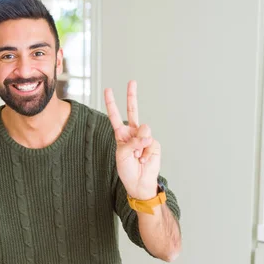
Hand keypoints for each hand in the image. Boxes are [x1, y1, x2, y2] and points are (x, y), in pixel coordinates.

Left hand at [104, 80, 160, 199]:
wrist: (139, 182)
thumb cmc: (127, 170)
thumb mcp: (122, 154)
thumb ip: (131, 142)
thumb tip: (146, 136)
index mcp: (121, 134)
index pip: (115, 116)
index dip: (111, 103)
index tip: (109, 90)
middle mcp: (133, 133)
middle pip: (132, 111)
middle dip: (131, 96)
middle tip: (132, 81)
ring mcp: (144, 137)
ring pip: (143, 129)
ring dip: (139, 144)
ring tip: (137, 156)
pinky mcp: (154, 144)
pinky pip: (150, 142)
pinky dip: (145, 152)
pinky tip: (144, 160)